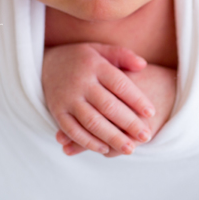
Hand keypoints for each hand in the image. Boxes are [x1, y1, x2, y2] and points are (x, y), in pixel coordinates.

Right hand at [56, 63, 177, 157]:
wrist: (47, 63)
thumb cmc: (83, 59)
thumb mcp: (101, 50)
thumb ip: (123, 55)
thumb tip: (143, 65)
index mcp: (95, 66)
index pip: (120, 84)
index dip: (137, 100)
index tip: (151, 113)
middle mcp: (80, 82)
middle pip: (108, 106)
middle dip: (129, 123)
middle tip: (147, 136)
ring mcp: (67, 98)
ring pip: (92, 122)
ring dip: (112, 138)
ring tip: (130, 149)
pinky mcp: (57, 112)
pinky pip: (73, 131)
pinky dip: (88, 142)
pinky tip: (105, 149)